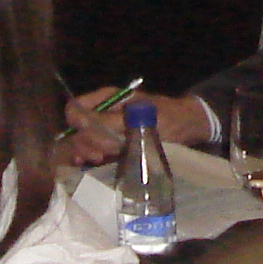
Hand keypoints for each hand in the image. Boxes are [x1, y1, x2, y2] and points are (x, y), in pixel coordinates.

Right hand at [61, 90, 211, 163]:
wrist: (187, 127)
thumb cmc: (166, 117)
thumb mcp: (139, 117)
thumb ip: (108, 120)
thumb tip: (78, 121)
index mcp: (107, 98)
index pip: (75, 109)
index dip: (78, 125)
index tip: (92, 139)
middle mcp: (102, 112)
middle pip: (77, 129)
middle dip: (84, 143)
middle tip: (100, 156)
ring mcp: (106, 129)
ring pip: (82, 141)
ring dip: (87, 152)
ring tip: (100, 160)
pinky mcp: (112, 144)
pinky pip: (93, 150)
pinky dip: (90, 157)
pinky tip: (94, 164)